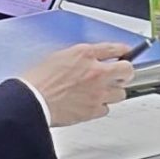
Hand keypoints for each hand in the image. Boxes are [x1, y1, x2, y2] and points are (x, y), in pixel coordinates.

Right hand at [19, 42, 134, 127]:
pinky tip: (92, 103)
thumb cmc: (38, 80)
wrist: (33, 100)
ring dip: (114, 91)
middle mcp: (95, 72)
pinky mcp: (93, 110)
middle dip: (125, 72)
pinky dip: (101, 106)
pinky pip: (106, 108)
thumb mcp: (58, 56)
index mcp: (85, 54)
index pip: (114, 48)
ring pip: (121, 93)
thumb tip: (89, 58)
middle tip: (120, 74)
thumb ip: (79, 56)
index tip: (126, 53)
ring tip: (103, 91)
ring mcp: (97, 92)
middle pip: (127, 70)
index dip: (123, 50)